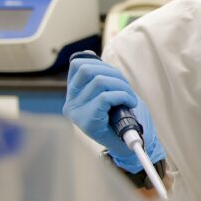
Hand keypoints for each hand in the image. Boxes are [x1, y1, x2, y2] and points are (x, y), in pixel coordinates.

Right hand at [63, 58, 164, 173]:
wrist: (125, 145)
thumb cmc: (119, 117)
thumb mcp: (106, 94)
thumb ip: (98, 78)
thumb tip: (89, 55)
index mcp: (73, 94)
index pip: (78, 64)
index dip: (100, 63)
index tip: (114, 76)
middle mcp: (70, 103)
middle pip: (88, 69)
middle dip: (114, 74)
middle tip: (126, 89)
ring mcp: (77, 113)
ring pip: (99, 81)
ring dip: (122, 86)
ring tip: (129, 98)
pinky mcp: (87, 121)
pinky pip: (106, 97)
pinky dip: (123, 96)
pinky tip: (130, 103)